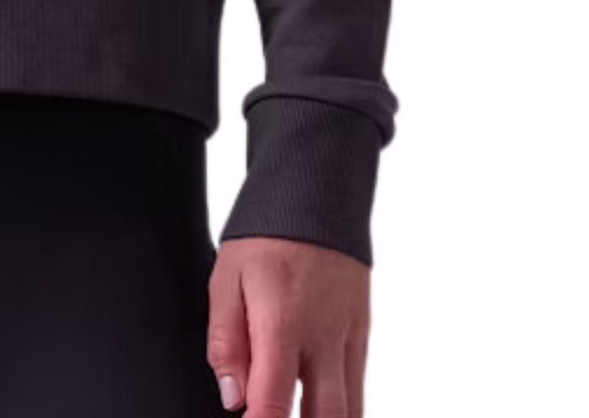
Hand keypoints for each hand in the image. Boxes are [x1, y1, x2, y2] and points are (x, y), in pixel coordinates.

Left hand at [205, 235, 369, 415]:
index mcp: (281, 323)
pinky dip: (345, 411)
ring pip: (348, 410)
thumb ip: (226, 342)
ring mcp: (347, 337)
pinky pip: (359, 389)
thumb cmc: (265, 234)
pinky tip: (322, 413)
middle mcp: (322, 337)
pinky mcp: (362, 334)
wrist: (315, 192)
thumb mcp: (226, 278)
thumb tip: (232, 397)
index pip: (273, 403)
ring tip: (299, 414)